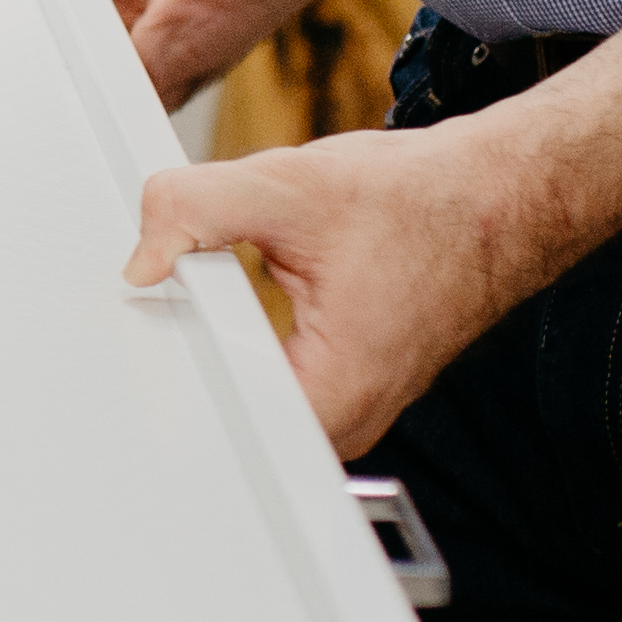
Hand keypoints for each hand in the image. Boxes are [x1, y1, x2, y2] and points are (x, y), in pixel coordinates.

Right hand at [0, 0, 365, 102]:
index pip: (16, 6)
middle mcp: (98, 23)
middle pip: (32, 50)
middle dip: (0, 47)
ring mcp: (121, 59)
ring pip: (60, 83)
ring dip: (31, 75)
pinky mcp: (144, 85)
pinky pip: (98, 107)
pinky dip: (74, 99)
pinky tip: (47, 76)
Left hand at [124, 108, 581, 453]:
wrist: (491, 200)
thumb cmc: (422, 203)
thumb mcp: (290, 189)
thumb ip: (197, 210)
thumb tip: (140, 257)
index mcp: (336, 393)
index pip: (224, 432)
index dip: (164, 391)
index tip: (130, 362)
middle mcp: (345, 421)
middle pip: (229, 424)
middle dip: (181, 366)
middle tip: (152, 309)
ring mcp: (347, 412)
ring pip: (247, 406)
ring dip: (212, 356)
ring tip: (187, 303)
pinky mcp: (343, 389)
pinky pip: (270, 387)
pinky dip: (240, 347)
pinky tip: (217, 310)